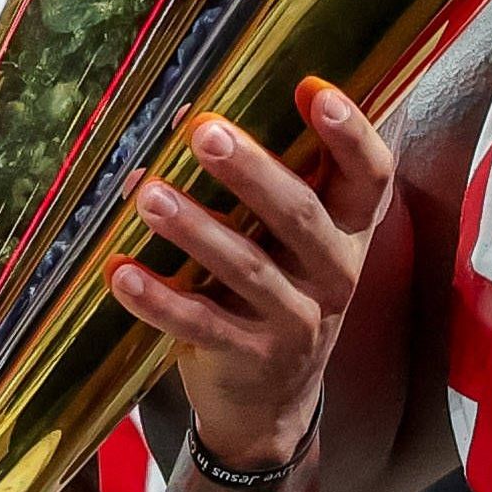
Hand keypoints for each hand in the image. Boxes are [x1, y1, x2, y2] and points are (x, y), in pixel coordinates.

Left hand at [113, 85, 394, 469]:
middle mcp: (334, 273)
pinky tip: (121, 272)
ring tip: (146, 194)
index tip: (314, 89)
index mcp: (351, 232)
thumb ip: (284, 181)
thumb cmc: (280, 289)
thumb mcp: (300, 242)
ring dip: (195, 229)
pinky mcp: (249, 357)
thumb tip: (208, 104)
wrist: (272, 402)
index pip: (371, 177)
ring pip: (248, 269)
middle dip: (254, 172)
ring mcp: (295, 320)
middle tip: (205, 132)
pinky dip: (159, 300)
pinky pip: (202, 325)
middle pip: (302, 216)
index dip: (350, 135)